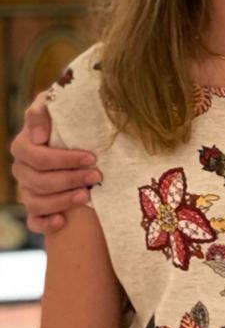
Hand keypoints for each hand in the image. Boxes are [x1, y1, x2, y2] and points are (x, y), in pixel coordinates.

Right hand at [10, 91, 101, 233]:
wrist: (81, 136)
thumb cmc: (71, 117)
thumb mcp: (57, 104)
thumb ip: (43, 109)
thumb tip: (39, 136)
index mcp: (24, 145)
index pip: (37, 157)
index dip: (64, 159)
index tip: (91, 157)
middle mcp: (23, 169)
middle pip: (40, 181)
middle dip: (70, 179)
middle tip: (97, 175)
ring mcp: (27, 190)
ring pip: (37, 202)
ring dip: (63, 201)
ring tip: (88, 195)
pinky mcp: (36, 208)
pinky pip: (34, 222)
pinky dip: (46, 223)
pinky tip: (62, 221)